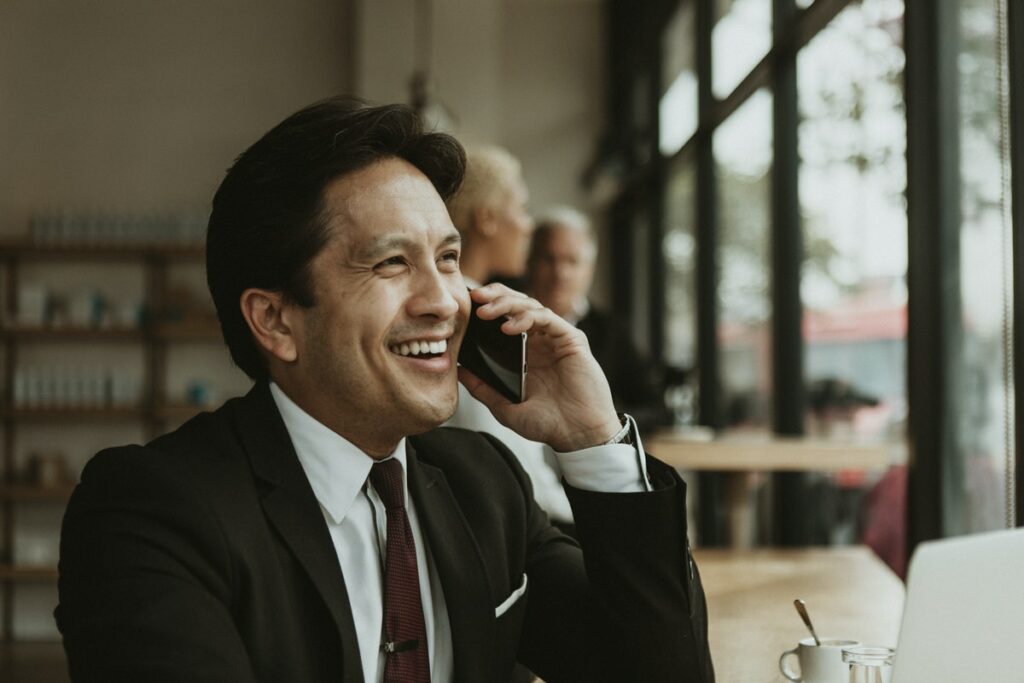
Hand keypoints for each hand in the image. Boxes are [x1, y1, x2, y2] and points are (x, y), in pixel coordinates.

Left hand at [457, 284, 620, 451]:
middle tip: (474, 297)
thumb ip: (482, 388)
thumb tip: (457, 371)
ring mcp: (555, 338)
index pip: (504, 318)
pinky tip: (508, 327)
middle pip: (517, 304)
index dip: (487, 307)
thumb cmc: (548, 423)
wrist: (578, 436)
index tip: (465, 307)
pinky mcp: (571, 339)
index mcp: (525, 352)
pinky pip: (548, 318)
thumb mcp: (505, 406)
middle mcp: (540, 341)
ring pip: (530, 306)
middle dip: (494, 296)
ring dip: (506, 304)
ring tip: (486, 311)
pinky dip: (527, 318)